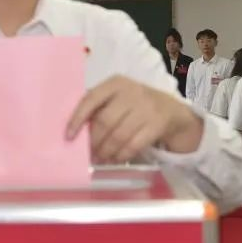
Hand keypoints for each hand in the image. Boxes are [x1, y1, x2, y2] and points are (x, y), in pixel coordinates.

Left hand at [66, 76, 203, 163]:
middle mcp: (131, 92)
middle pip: (105, 121)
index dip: (78, 118)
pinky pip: (134, 144)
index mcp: (115, 83)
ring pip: (119, 135)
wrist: (173, 110)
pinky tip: (115, 159)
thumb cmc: (136, 104)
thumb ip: (99, 107)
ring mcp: (146, 107)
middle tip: (89, 154)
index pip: (91, 98)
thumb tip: (75, 132)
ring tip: (100, 159)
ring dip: (106, 151)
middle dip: (94, 141)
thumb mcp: (118, 98)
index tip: (69, 136)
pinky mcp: (158, 123)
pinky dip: (122, 155)